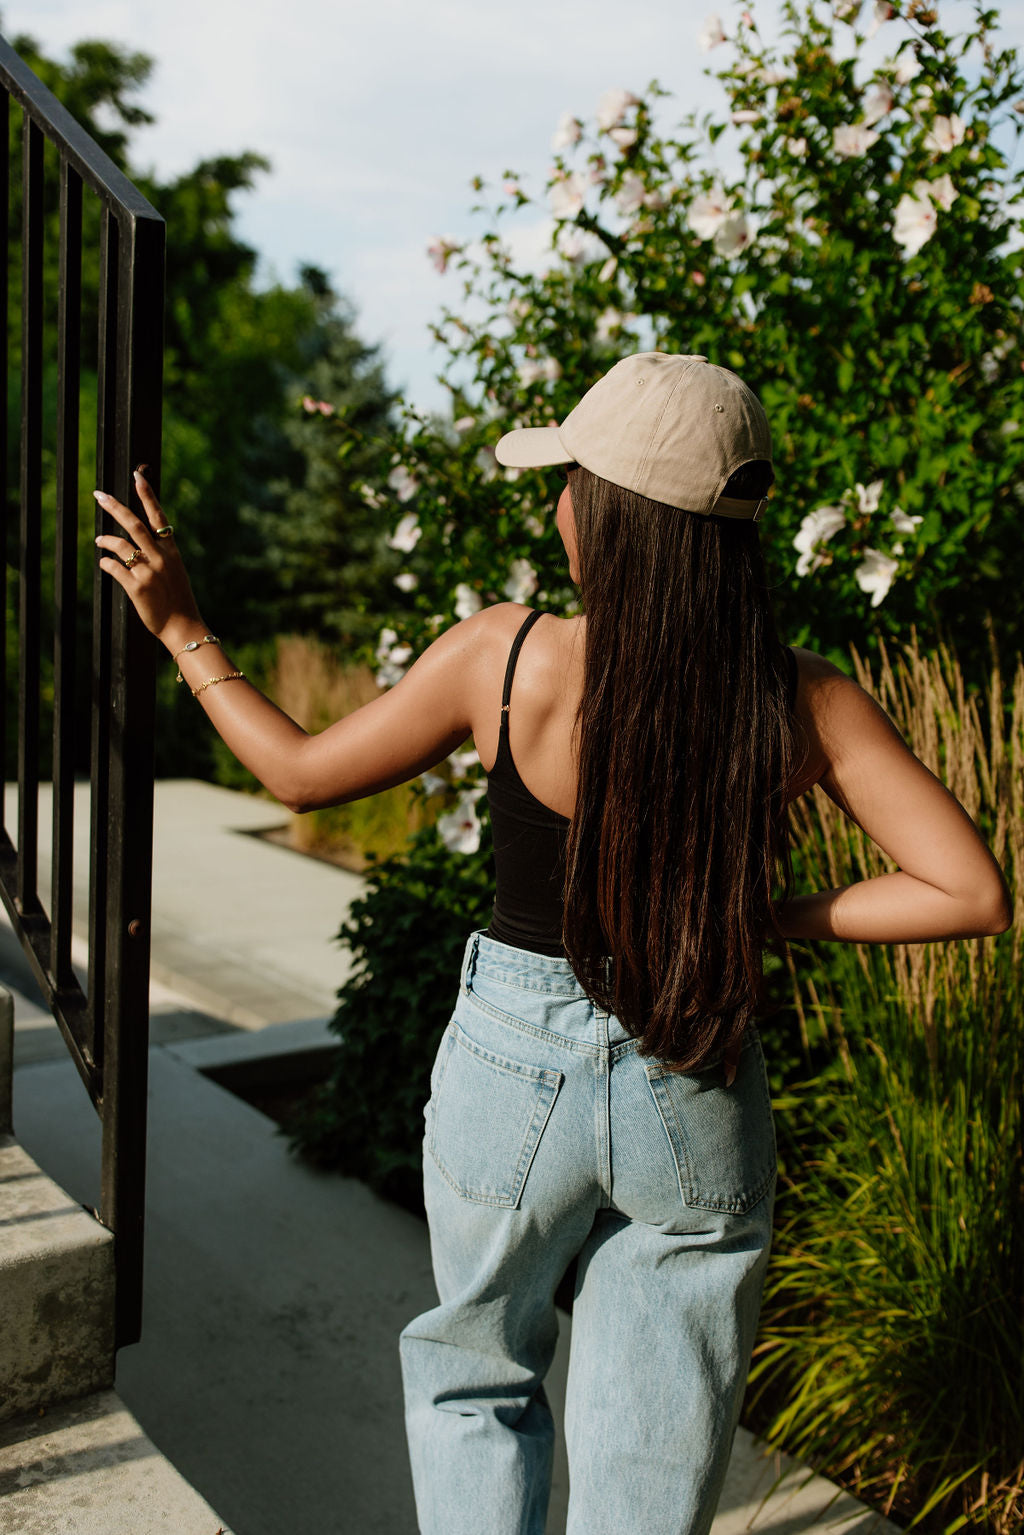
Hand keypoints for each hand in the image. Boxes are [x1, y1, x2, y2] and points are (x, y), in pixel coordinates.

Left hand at [95, 469, 204, 648]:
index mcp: (171, 551)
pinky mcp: (137, 587)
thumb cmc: (177, 599)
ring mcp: (149, 572)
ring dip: (106, 541)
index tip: (137, 476)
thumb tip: (135, 543)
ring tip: (99, 541)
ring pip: (121, 545)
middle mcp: (161, 558)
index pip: (158, 517)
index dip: (147, 495)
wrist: (183, 626)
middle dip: (114, 507)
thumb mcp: (174, 572)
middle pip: (134, 525)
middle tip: (99, 495)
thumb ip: (159, 555)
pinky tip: (105, 563)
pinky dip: (107, 563)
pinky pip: (114, 568)